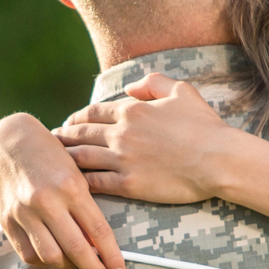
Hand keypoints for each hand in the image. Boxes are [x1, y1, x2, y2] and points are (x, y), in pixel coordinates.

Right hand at [0, 113, 125, 268]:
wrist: (7, 140)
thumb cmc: (50, 154)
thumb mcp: (74, 172)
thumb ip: (85, 206)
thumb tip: (100, 245)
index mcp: (71, 185)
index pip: (97, 230)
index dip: (111, 256)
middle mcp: (47, 200)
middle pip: (76, 248)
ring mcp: (24, 211)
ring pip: (50, 256)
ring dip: (68, 267)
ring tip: (78, 266)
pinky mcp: (7, 219)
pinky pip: (28, 253)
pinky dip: (43, 261)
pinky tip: (54, 257)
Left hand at [54, 72, 249, 204]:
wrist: (219, 159)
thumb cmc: (205, 126)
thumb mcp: (182, 92)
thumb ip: (153, 83)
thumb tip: (130, 89)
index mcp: (131, 110)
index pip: (91, 112)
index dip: (75, 118)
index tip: (67, 124)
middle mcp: (121, 133)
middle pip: (79, 134)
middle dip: (61, 138)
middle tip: (48, 144)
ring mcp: (123, 159)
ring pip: (80, 158)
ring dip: (64, 160)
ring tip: (51, 164)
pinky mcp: (128, 184)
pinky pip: (94, 182)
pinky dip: (79, 182)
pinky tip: (70, 185)